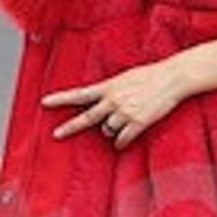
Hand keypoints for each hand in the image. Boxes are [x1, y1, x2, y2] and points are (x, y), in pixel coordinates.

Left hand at [40, 56, 188, 149]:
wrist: (172, 78)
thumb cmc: (151, 75)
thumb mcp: (126, 77)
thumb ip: (112, 90)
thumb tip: (105, 102)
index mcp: (109, 87)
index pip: (80, 94)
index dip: (61, 99)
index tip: (45, 103)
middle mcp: (113, 100)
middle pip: (87, 117)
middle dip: (70, 127)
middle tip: (56, 135)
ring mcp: (125, 113)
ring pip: (108, 130)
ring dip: (112, 130)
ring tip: (124, 120)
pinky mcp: (137, 123)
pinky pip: (122, 139)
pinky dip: (122, 141)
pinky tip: (124, 140)